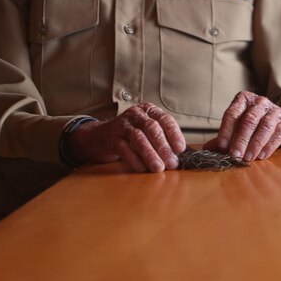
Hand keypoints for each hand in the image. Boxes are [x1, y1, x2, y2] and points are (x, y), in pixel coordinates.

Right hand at [68, 103, 185, 172]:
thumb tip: (177, 157)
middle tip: (171, 163)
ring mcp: (122, 124)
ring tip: (158, 168)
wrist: (100, 137)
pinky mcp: (111, 137)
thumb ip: (161, 140)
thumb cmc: (130, 136)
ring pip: (138, 137)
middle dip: (163, 147)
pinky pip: (124, 148)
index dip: (174, 134)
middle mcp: (136, 114)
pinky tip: (142, 169)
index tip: (180, 149)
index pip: (165, 119)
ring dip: (150, 154)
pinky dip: (134, 159)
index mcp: (149, 111)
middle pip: (152, 128)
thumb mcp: (146, 132)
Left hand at [203, 91, 280, 161]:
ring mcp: (275, 111)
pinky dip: (269, 145)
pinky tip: (262, 155)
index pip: (232, 114)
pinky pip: (278, 133)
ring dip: (254, 144)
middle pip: (248, 120)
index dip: (226, 130)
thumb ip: (226, 137)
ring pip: (264, 126)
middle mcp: (260, 103)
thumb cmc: (259, 125)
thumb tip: (207, 149)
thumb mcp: (241, 128)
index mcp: (244, 100)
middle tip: (234, 155)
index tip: (221, 146)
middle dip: (240, 139)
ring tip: (248, 158)